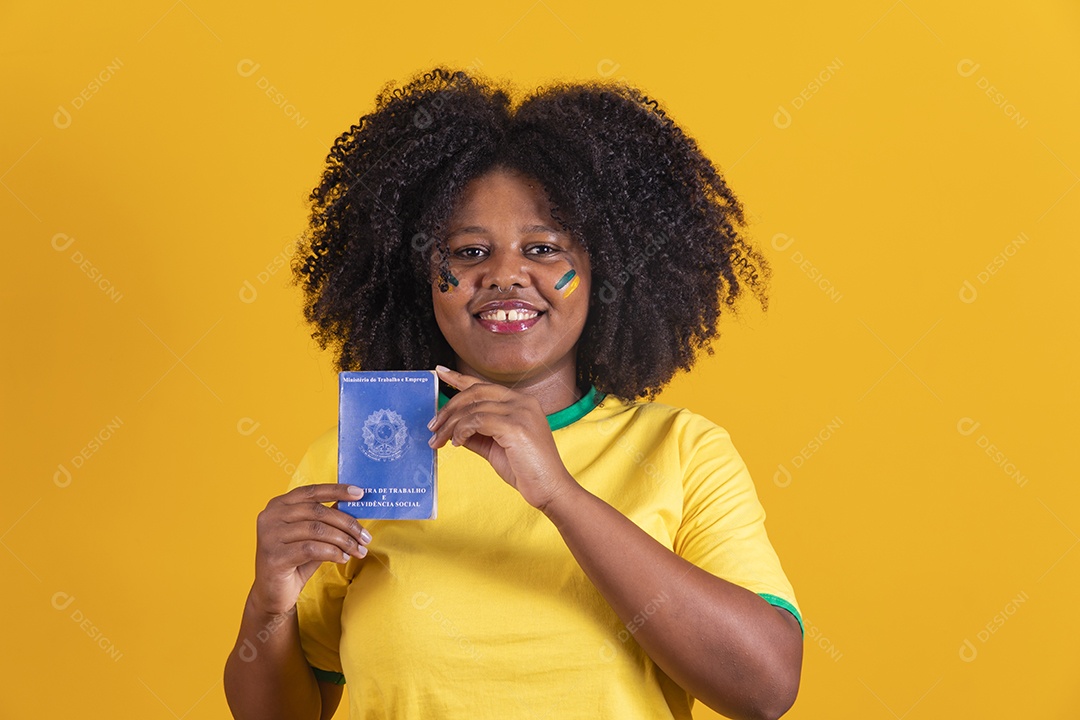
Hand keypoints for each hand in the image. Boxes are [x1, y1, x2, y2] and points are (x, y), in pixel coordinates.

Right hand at [251, 483, 371, 616]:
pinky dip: (332, 552)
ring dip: (344, 541)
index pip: (311, 492)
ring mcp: (270, 535)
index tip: (359, 493)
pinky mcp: (274, 556)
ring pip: (317, 530)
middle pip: (318, 512)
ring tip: (358, 551)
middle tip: (365, 537)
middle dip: (347, 524)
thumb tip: (351, 503)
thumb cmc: (295, 562)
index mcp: (279, 505)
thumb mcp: (312, 536)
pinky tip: (343, 558)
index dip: (337, 490)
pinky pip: (311, 548)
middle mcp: (270, 516)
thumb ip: (325, 519)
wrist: (273, 593)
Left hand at [427, 367, 578, 509]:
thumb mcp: (495, 447)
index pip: (484, 385)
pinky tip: (456, 443)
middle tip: (433, 426)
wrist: (550, 489)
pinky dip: (461, 431)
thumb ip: (477, 433)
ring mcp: (520, 412)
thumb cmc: (525, 470)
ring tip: (438, 441)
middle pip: (475, 392)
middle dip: (449, 408)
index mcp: (521, 402)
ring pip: (473, 408)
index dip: (459, 378)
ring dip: (450, 425)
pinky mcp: (516, 426)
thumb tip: (453, 428)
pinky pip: (477, 421)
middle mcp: (522, 401)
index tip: (440, 373)